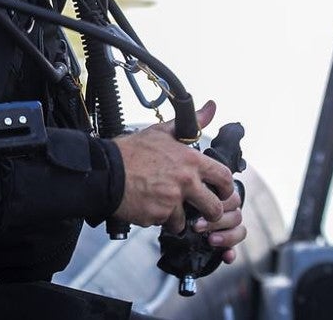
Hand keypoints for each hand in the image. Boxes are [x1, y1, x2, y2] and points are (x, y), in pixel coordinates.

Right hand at [111, 100, 235, 231]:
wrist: (106, 171)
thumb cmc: (131, 151)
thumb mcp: (162, 132)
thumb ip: (192, 122)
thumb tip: (211, 108)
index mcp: (190, 161)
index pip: (224, 177)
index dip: (226, 188)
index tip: (222, 192)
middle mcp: (185, 182)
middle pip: (213, 208)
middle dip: (210, 212)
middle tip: (202, 211)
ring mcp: (171, 201)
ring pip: (186, 220)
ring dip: (177, 217)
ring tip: (163, 205)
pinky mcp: (157, 216)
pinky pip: (163, 223)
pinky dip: (157, 218)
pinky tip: (147, 205)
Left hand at [182, 184, 246, 263]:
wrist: (168, 226)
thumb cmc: (179, 208)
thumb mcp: (185, 201)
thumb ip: (193, 199)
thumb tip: (190, 200)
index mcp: (221, 198)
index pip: (232, 199)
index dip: (220, 204)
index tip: (202, 206)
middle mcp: (229, 213)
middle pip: (236, 215)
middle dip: (217, 221)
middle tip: (197, 226)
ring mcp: (229, 229)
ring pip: (240, 231)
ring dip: (226, 236)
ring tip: (210, 240)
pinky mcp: (225, 246)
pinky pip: (234, 250)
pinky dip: (230, 253)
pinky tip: (226, 257)